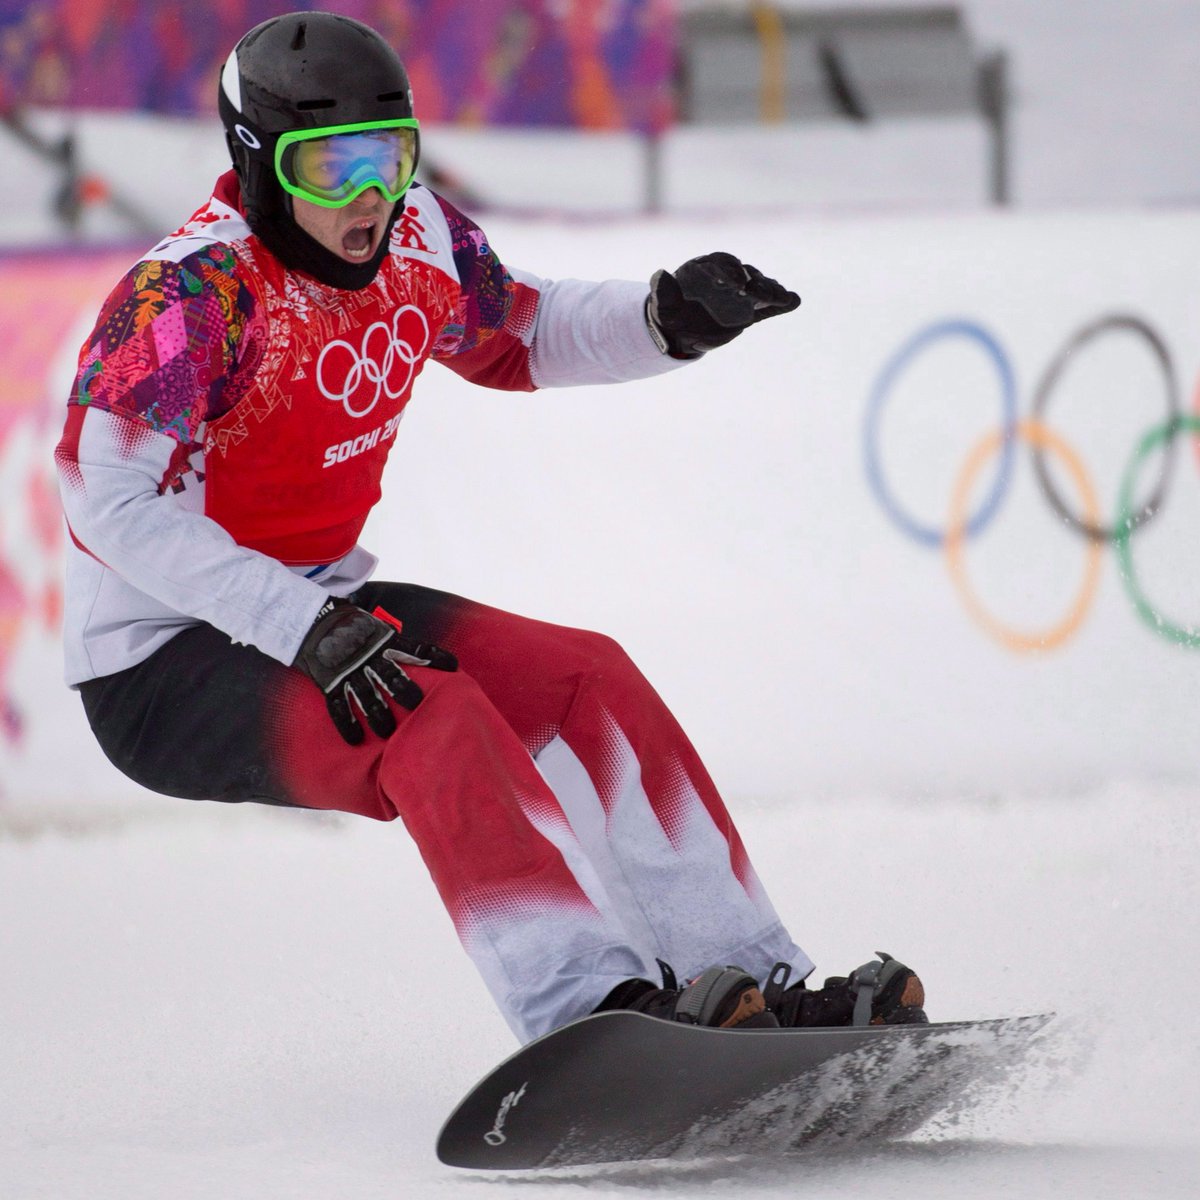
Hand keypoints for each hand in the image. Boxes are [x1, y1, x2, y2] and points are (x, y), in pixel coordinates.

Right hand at [293, 598, 456, 744]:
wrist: (311, 621)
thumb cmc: (348, 624)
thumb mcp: (375, 627)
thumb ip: (393, 641)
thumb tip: (418, 653)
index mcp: (384, 642)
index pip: (416, 649)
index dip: (436, 656)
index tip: (454, 666)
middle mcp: (369, 657)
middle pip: (394, 678)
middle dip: (407, 693)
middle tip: (418, 706)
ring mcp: (349, 671)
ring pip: (369, 698)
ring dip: (379, 717)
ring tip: (389, 733)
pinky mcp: (330, 683)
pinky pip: (339, 707)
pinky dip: (347, 725)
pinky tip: (355, 740)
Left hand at [645, 251, 799, 358]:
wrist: (678, 330)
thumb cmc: (669, 312)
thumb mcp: (662, 304)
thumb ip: (662, 290)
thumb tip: (658, 275)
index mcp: (706, 268)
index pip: (721, 263)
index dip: (730, 269)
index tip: (736, 279)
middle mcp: (726, 277)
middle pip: (745, 274)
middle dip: (755, 281)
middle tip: (760, 290)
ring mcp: (740, 294)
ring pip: (758, 288)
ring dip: (771, 292)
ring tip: (783, 297)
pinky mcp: (749, 311)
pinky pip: (766, 306)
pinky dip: (780, 304)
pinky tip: (794, 301)